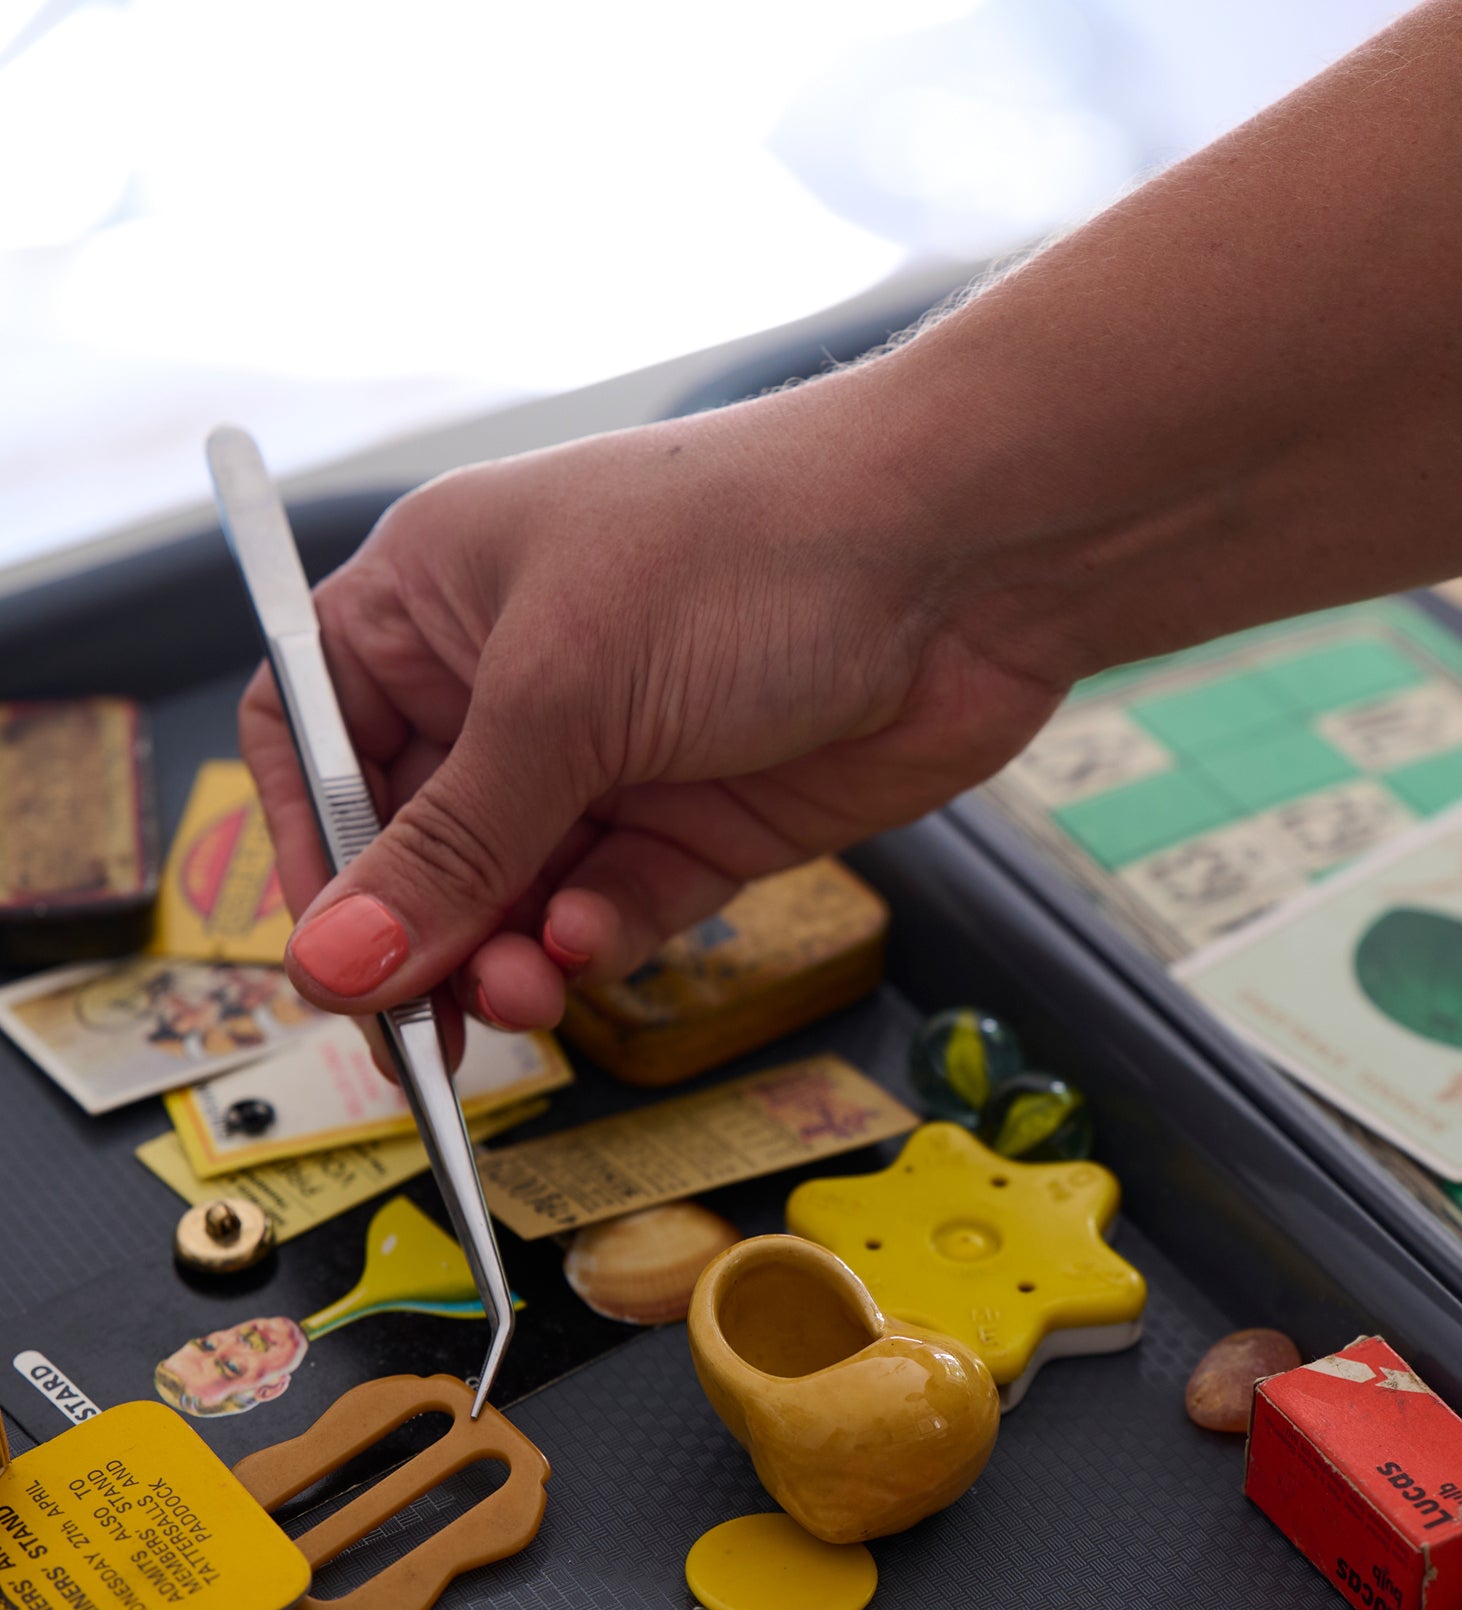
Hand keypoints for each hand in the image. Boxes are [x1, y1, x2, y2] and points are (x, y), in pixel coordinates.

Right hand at [241, 386, 1068, 1051]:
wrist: (962, 558)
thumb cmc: (752, 549)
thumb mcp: (565, 692)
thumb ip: (454, 841)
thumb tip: (334, 960)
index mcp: (439, 600)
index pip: (320, 737)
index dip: (311, 843)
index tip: (329, 942)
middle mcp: (517, 682)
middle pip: (419, 840)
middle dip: (420, 932)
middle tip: (425, 1021)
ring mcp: (616, 757)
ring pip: (520, 893)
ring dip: (507, 953)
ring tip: (523, 991)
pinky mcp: (704, 822)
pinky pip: (620, 906)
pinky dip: (600, 936)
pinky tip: (597, 940)